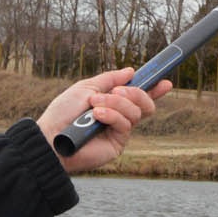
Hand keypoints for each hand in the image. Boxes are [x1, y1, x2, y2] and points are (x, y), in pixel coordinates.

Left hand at [36, 68, 169, 173]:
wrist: (52, 136)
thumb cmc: (63, 113)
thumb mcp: (87, 87)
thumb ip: (109, 79)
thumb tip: (131, 71)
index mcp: (113, 105)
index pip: (139, 98)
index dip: (154, 90)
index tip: (165, 82)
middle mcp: (119, 119)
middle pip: (145, 105)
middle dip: (136, 93)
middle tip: (118, 91)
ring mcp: (119, 133)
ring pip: (136, 113)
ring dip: (116, 103)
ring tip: (95, 105)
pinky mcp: (117, 145)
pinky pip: (125, 124)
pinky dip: (111, 115)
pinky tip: (97, 115)